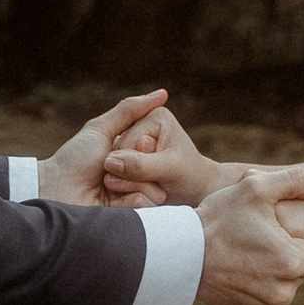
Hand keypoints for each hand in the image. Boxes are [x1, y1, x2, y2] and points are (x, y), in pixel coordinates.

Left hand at [40, 91, 171, 207]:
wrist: (56, 190)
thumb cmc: (74, 160)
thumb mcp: (101, 129)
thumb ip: (130, 111)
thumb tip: (162, 93)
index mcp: (133, 159)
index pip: (159, 151)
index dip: (145, 146)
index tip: (128, 145)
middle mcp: (137, 180)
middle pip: (161, 171)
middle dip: (135, 165)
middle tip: (108, 166)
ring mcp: (135, 200)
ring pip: (157, 190)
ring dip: (130, 183)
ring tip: (106, 184)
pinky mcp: (132, 219)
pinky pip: (149, 206)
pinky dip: (130, 200)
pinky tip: (111, 201)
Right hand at [102, 104, 231, 207]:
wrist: (194, 188)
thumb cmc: (187, 177)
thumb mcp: (168, 171)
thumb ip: (141, 166)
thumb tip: (109, 162)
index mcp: (153, 116)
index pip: (125, 146)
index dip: (137, 168)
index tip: (161, 172)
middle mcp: (140, 122)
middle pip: (115, 154)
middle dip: (132, 175)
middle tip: (156, 181)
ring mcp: (131, 137)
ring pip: (111, 165)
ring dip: (127, 182)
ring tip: (151, 184)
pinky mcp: (127, 151)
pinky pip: (113, 171)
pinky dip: (125, 183)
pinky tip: (141, 186)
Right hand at [196, 171, 303, 304]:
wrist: (180, 254)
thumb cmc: (218, 217)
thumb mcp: (255, 186)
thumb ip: (297, 181)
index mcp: (293, 262)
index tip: (287, 233)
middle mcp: (284, 291)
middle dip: (291, 256)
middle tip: (262, 240)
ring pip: (288, 286)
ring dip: (277, 273)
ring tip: (250, 253)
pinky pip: (270, 299)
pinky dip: (262, 287)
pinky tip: (243, 269)